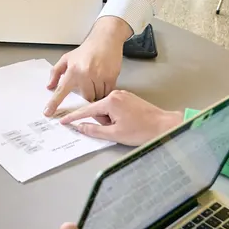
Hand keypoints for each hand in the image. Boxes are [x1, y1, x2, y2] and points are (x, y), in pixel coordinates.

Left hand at [45, 21, 131, 116]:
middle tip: (89, 84)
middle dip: (87, 94)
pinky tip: (104, 79)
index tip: (48, 113)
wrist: (105, 39)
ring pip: (97, 96)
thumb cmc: (86, 50)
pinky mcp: (111, 77)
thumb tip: (49, 86)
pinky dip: (106, 89)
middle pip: (85, 97)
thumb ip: (56, 72)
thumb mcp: (67, 58)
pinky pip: (107, 92)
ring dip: (97, 92)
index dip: (54, 103)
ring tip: (97, 79)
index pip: (61, 90)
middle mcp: (85, 74)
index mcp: (73, 71)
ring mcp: (98, 76)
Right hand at [59, 89, 181, 145]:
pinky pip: (115, 107)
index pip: (86, 110)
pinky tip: (128, 122)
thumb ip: (94, 130)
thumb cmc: (142, 130)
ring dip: (110, 120)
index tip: (63, 120)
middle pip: (98, 110)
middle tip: (116, 130)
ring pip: (107, 109)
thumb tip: (80, 127)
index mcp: (110, 101)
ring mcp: (123, 95)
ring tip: (125, 127)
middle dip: (102, 122)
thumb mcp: (115, 134)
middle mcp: (115, 94)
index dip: (74, 117)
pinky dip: (116, 116)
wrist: (165, 125)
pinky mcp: (129, 98)